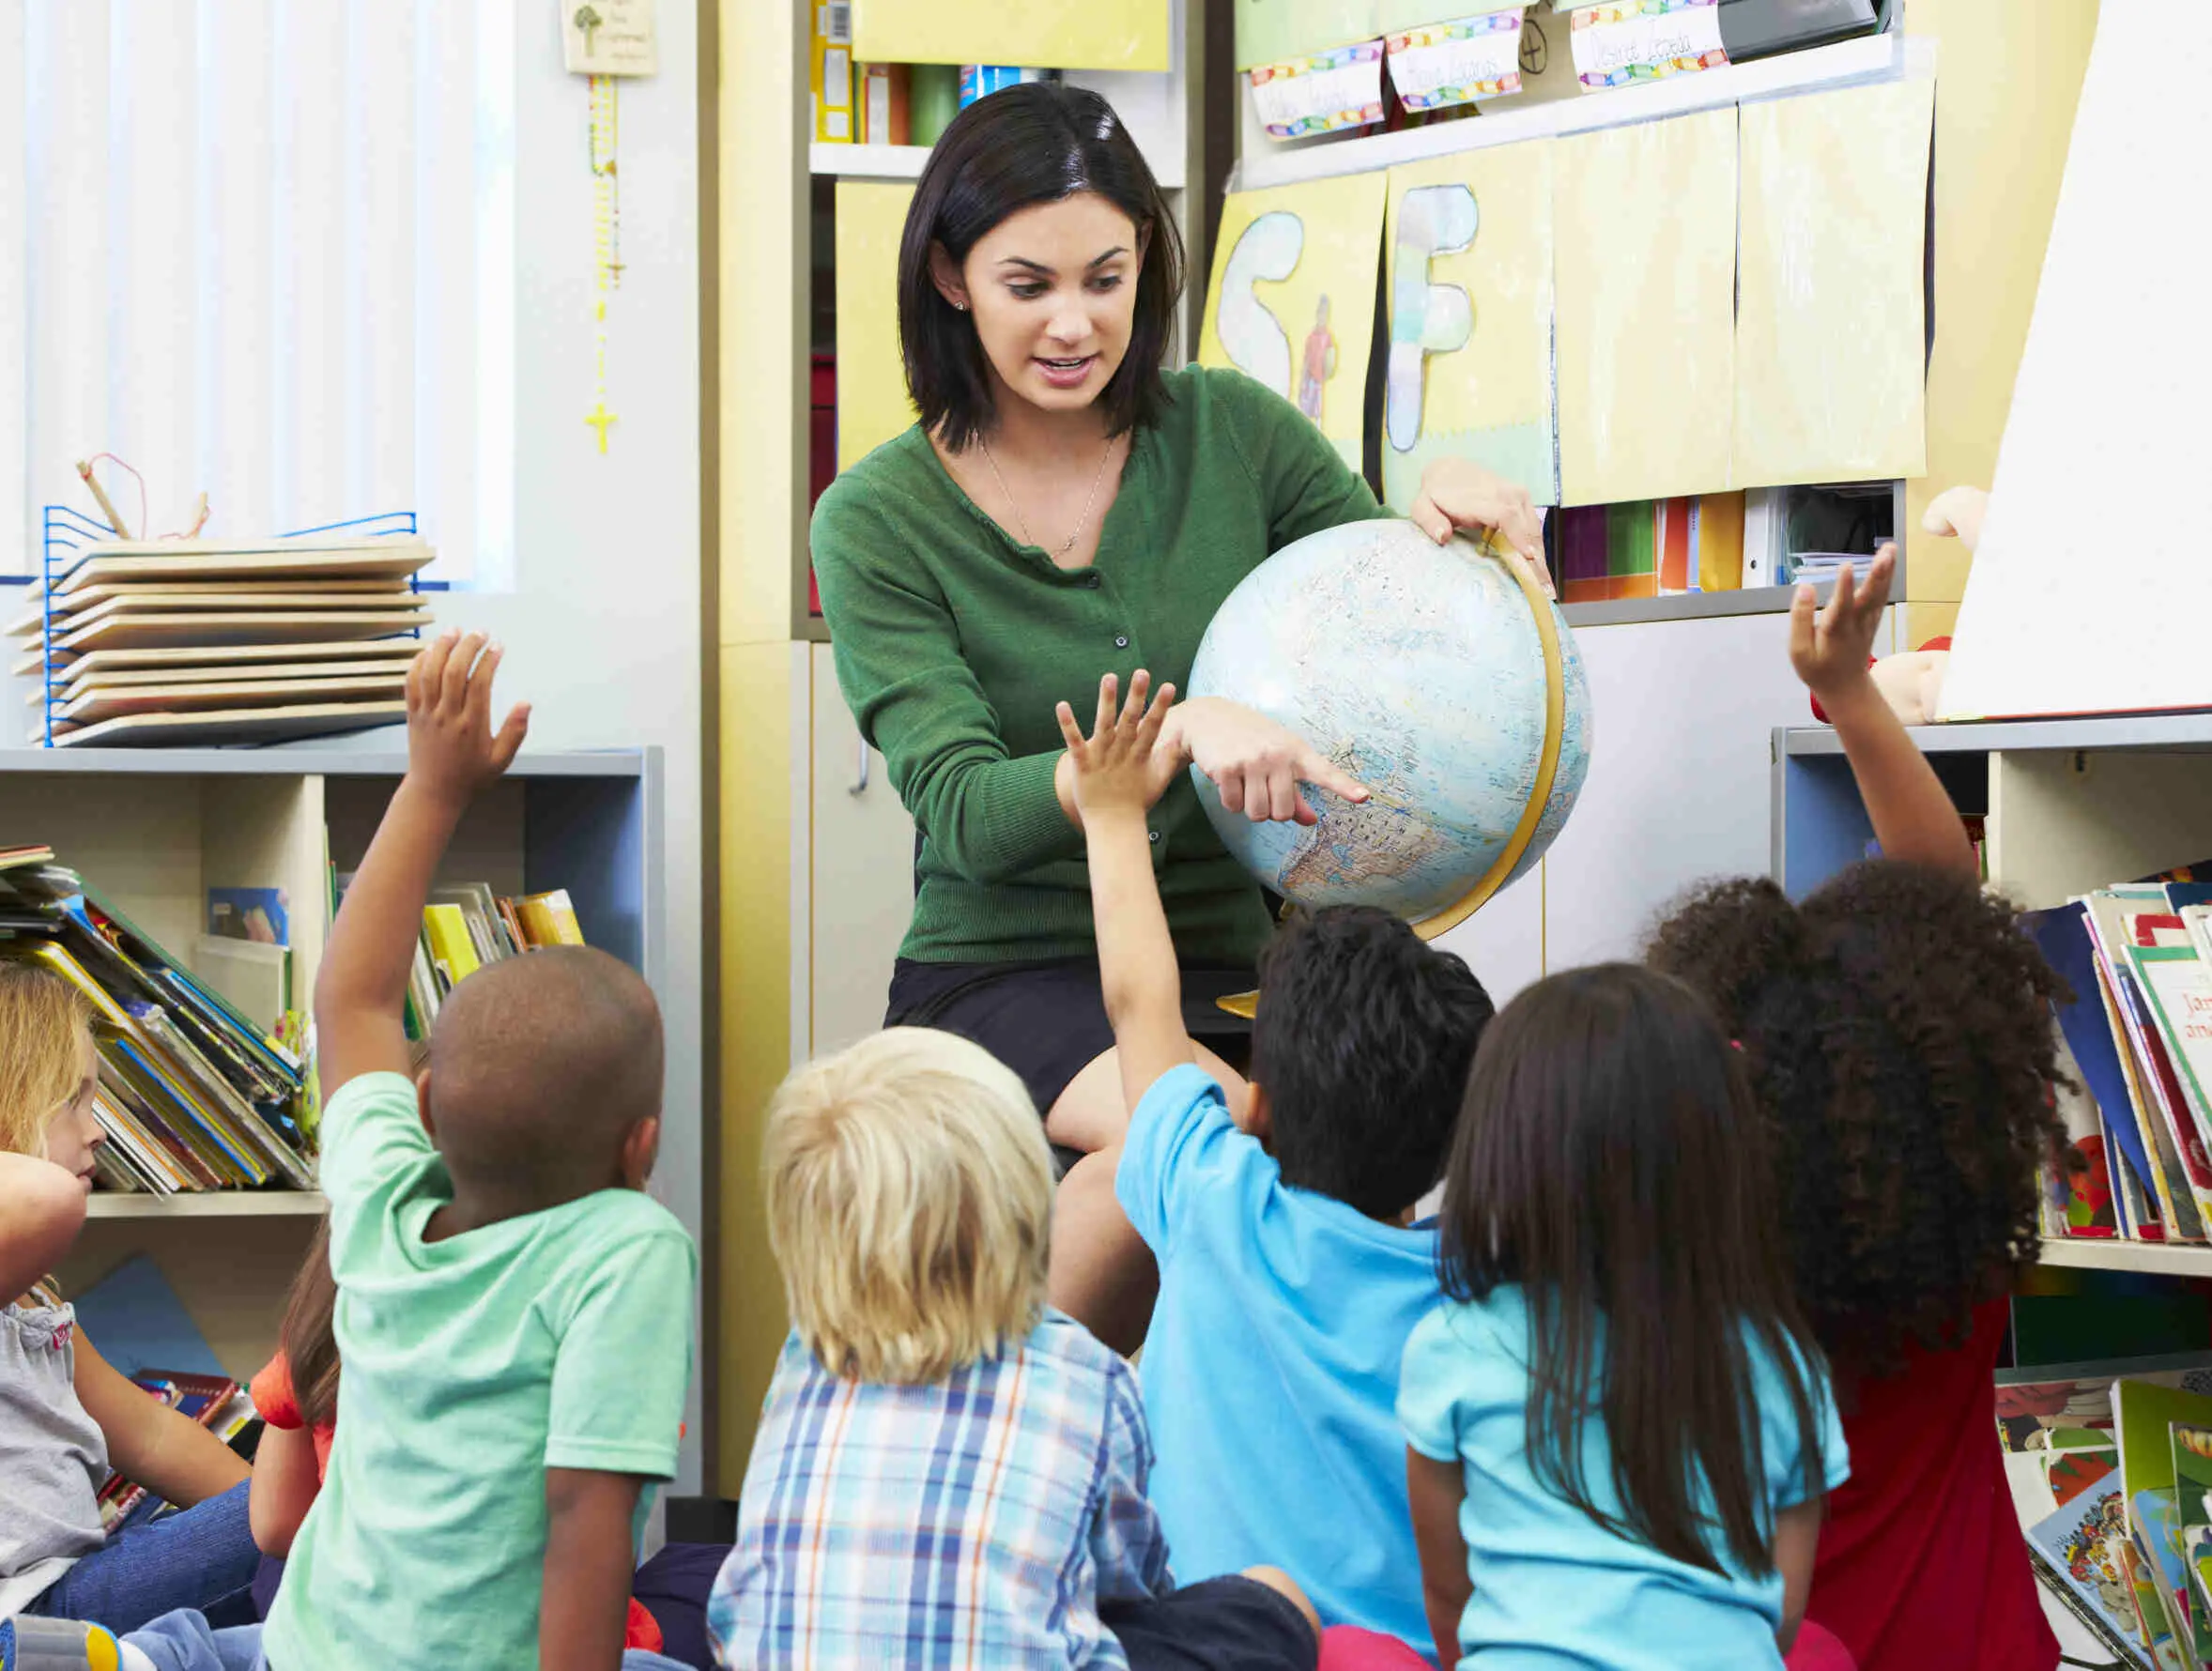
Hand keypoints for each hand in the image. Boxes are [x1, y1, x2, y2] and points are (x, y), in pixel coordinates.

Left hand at [404, 630, 530, 806]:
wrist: (434, 792)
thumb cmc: (471, 776)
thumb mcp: (501, 760)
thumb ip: (514, 732)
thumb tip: (526, 704)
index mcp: (471, 726)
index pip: (479, 683)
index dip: (489, 660)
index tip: (498, 646)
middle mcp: (447, 715)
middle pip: (453, 671)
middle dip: (467, 646)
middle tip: (480, 632)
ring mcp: (427, 713)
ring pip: (429, 672)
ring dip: (441, 647)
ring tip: (454, 631)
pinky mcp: (412, 714)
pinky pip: (411, 682)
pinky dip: (418, 662)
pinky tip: (429, 649)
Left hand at [1056, 671, 1177, 823]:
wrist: (1113, 825)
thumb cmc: (1137, 801)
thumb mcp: (1159, 779)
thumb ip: (1170, 757)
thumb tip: (1180, 735)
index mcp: (1140, 755)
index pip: (1153, 726)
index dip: (1161, 706)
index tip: (1169, 685)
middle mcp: (1122, 753)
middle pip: (1131, 721)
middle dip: (1137, 696)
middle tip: (1142, 672)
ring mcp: (1102, 758)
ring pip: (1105, 725)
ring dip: (1107, 701)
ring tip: (1109, 677)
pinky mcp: (1082, 765)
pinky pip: (1074, 743)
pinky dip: (1068, 725)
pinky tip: (1061, 705)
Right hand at [1166, 696, 1368, 825]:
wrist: (1208, 719)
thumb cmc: (1250, 741)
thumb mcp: (1278, 759)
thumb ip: (1295, 793)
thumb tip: (1312, 821)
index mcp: (1296, 751)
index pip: (1324, 772)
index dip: (1344, 787)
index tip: (1363, 797)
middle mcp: (1276, 755)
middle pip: (1282, 813)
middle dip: (1271, 811)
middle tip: (1261, 790)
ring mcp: (1251, 761)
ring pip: (1257, 813)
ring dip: (1249, 808)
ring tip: (1244, 783)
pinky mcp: (1226, 769)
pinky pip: (1233, 807)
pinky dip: (1230, 801)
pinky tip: (1227, 780)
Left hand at [1408, 458, 1553, 597]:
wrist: (1450, 471)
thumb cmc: (1436, 495)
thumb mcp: (1422, 506)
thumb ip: (1429, 520)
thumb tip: (1442, 536)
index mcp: (1481, 497)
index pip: (1505, 516)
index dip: (1518, 537)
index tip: (1528, 558)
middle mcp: (1506, 493)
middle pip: (1527, 528)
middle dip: (1537, 560)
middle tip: (1545, 591)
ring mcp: (1518, 495)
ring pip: (1535, 531)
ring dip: (1543, 559)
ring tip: (1547, 589)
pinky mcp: (1524, 501)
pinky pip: (1535, 528)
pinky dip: (1540, 551)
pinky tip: (1542, 573)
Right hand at [1790, 544, 1894, 714]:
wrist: (1845, 687)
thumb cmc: (1818, 668)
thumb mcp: (1798, 651)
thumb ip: (1800, 619)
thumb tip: (1804, 588)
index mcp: (1835, 632)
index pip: (1840, 607)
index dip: (1843, 587)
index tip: (1846, 566)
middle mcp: (1856, 624)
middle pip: (1868, 597)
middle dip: (1877, 575)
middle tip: (1886, 554)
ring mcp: (1868, 621)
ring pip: (1879, 594)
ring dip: (1886, 571)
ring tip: (1891, 548)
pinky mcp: (1873, 618)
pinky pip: (1881, 596)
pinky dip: (1886, 578)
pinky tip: (1889, 561)